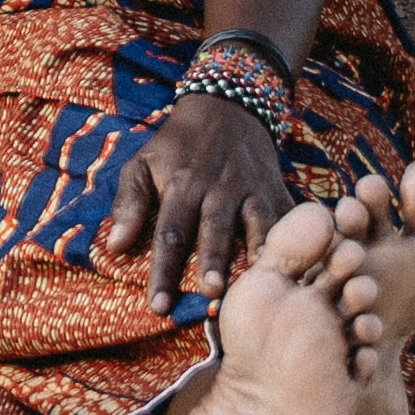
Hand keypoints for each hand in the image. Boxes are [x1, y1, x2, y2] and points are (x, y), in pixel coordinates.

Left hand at [99, 87, 294, 299]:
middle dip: (213, 262)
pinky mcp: (277, 189)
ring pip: (256, 225)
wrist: (224, 108)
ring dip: (257, 255)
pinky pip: (289, 218)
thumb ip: (129, 203)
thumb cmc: (176, 145)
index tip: (158, 307)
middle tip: (211, 294)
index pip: (169, 233)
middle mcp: (218, 188)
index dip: (163, 271)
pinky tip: (300, 264)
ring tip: (260, 285)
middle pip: (214, 229)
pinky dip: (294, 240)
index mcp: (181, 185)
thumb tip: (114, 246)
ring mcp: (251, 189)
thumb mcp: (142, 163)